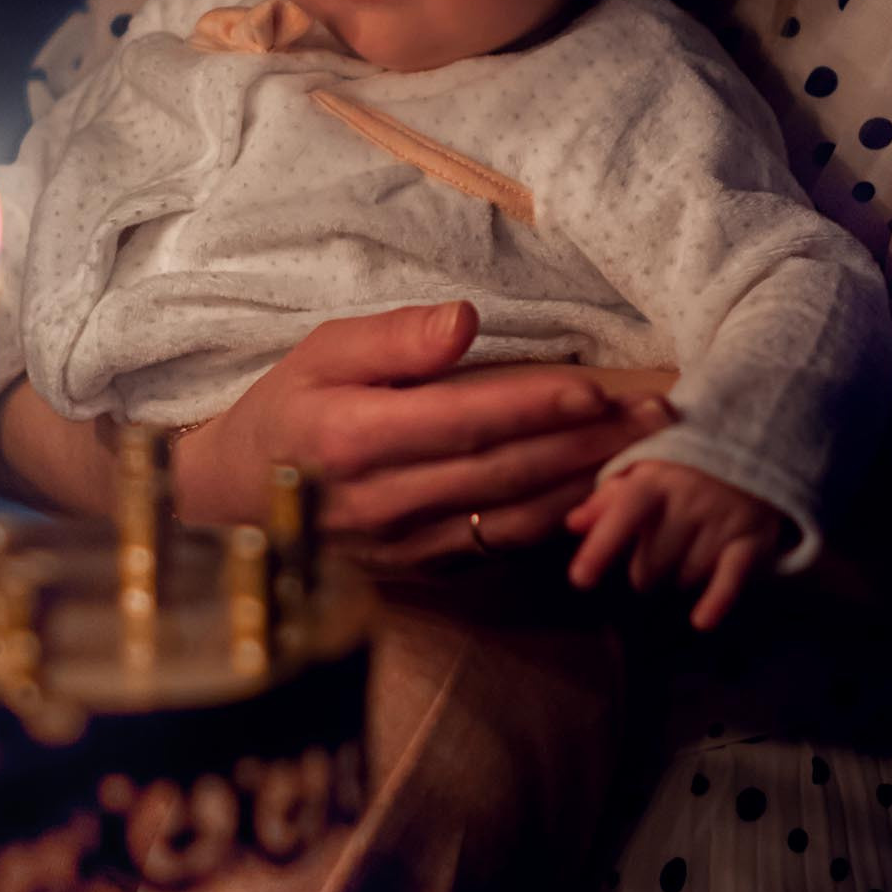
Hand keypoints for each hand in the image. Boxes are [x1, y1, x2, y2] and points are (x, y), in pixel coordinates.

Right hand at [171, 301, 670, 571]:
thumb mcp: (321, 352)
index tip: (600, 388)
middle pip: (504, 472)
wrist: (235, 503)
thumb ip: (395, 338)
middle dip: (587, 444)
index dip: (536, 406)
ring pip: (511, 517)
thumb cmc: (288, 409)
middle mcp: (381, 502)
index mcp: (354, 438)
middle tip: (657, 417)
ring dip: (585, 486)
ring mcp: (402, 546)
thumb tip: (466, 320)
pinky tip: (596, 494)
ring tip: (645, 453)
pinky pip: (497, 546)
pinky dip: (552, 522)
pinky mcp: (419, 572)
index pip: (465, 420)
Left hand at [564, 460, 789, 630]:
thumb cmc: (681, 472)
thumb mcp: (642, 475)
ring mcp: (722, 520)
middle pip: (649, 565)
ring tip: (687, 553)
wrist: (752, 453)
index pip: (623, 516)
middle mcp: (688, 499)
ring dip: (678, 577)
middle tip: (657, 552)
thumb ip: (606, 501)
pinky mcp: (751, 539)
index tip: (580, 579)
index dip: (600, 548)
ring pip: (683, 578)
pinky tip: (702, 620)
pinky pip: (731, 579)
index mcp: (654, 481)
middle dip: (645, 570)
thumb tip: (572, 524)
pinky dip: (716, 602)